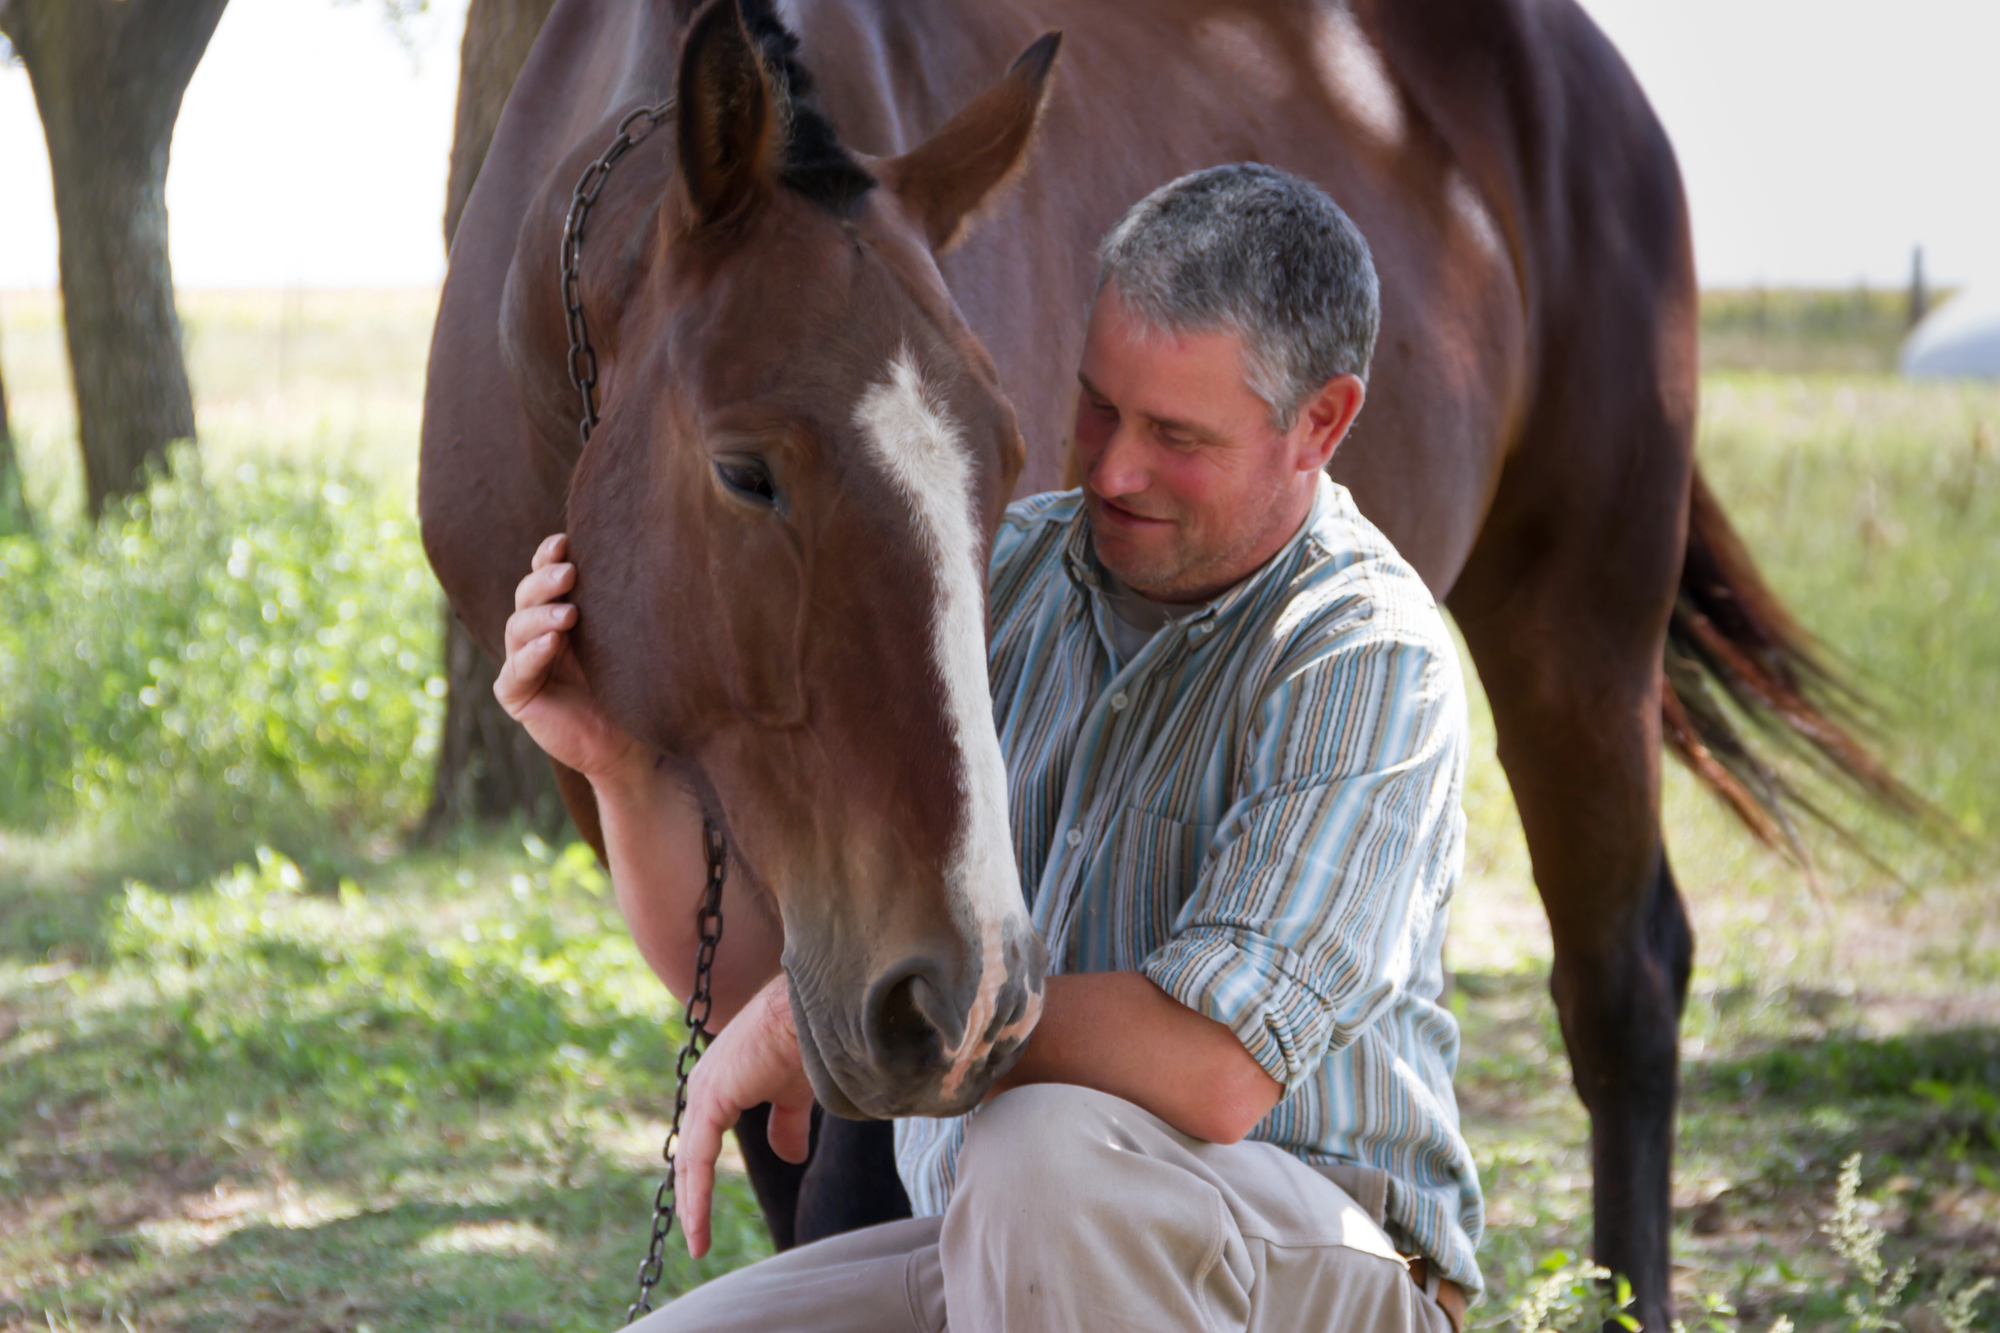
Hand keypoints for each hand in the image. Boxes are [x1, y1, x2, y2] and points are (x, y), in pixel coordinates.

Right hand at [494, 533, 646, 784]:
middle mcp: (537, 632)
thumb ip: (618, 605)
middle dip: (545, 581)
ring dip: (541, 616)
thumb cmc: (636, 686)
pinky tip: (551, 644)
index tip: (566, 541)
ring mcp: (523, 663)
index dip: (548, 556)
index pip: (545, 576)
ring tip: (569, 614)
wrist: (635, 743)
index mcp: (560, 612)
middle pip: (527, 596)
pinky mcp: (517, 695)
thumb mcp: (627, 639)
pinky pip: (516, 671)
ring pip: (518, 628)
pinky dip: (533, 655)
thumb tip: (636, 553)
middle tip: (570, 573)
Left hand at [675, 972, 815, 1258]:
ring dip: (692, 1204)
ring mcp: (704, 1090)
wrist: (812, 1014)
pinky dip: (698, 1195)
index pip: (704, 1139)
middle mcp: (704, 1084)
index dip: (703, 1176)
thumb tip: (792, 1157)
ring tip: (696, 1242)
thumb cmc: (805, 1043)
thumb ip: (786, 1126)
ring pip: (691, 1161)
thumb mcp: (793, 1095)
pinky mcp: (711, 1099)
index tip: (703, 1212)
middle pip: (691, 1154)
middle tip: (695, 1236)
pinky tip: (699, 1224)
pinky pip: (699, 1160)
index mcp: (720, 1082)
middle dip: (692, 1195)